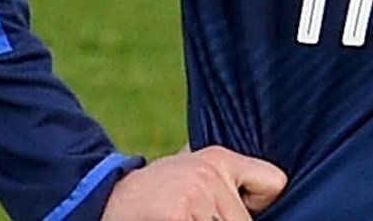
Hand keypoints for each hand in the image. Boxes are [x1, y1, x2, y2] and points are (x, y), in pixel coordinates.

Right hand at [101, 146, 287, 220]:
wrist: (98, 195)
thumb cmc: (151, 195)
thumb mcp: (192, 175)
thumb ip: (225, 184)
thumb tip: (264, 201)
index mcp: (220, 158)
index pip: (275, 182)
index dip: (261, 204)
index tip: (246, 211)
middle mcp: (213, 171)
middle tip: (194, 215)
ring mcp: (198, 192)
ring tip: (181, 216)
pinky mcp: (180, 213)